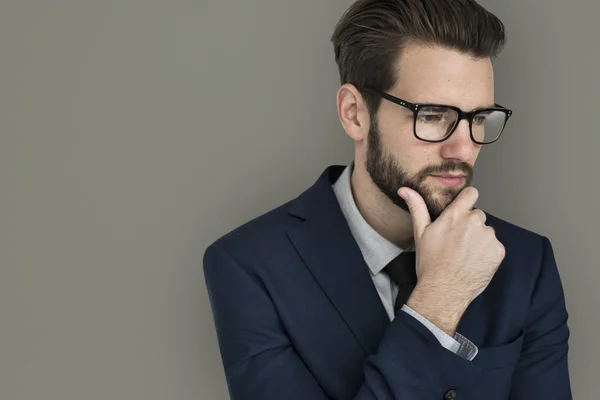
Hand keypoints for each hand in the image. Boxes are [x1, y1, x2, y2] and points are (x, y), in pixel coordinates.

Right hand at [398, 186, 505, 334]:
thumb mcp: (420, 233)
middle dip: (470, 225)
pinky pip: (494, 246)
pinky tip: (473, 262)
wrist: (443, 290)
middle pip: (477, 215)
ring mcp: (488, 237)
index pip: (471, 193)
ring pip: (486, 232)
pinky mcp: (498, 251)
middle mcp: (475, 222)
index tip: (463, 209)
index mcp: (455, 215)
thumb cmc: (430, 263)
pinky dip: (487, 253)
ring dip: (479, 239)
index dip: (467, 200)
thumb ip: (417, 207)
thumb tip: (404, 189)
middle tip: (457, 242)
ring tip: (465, 255)